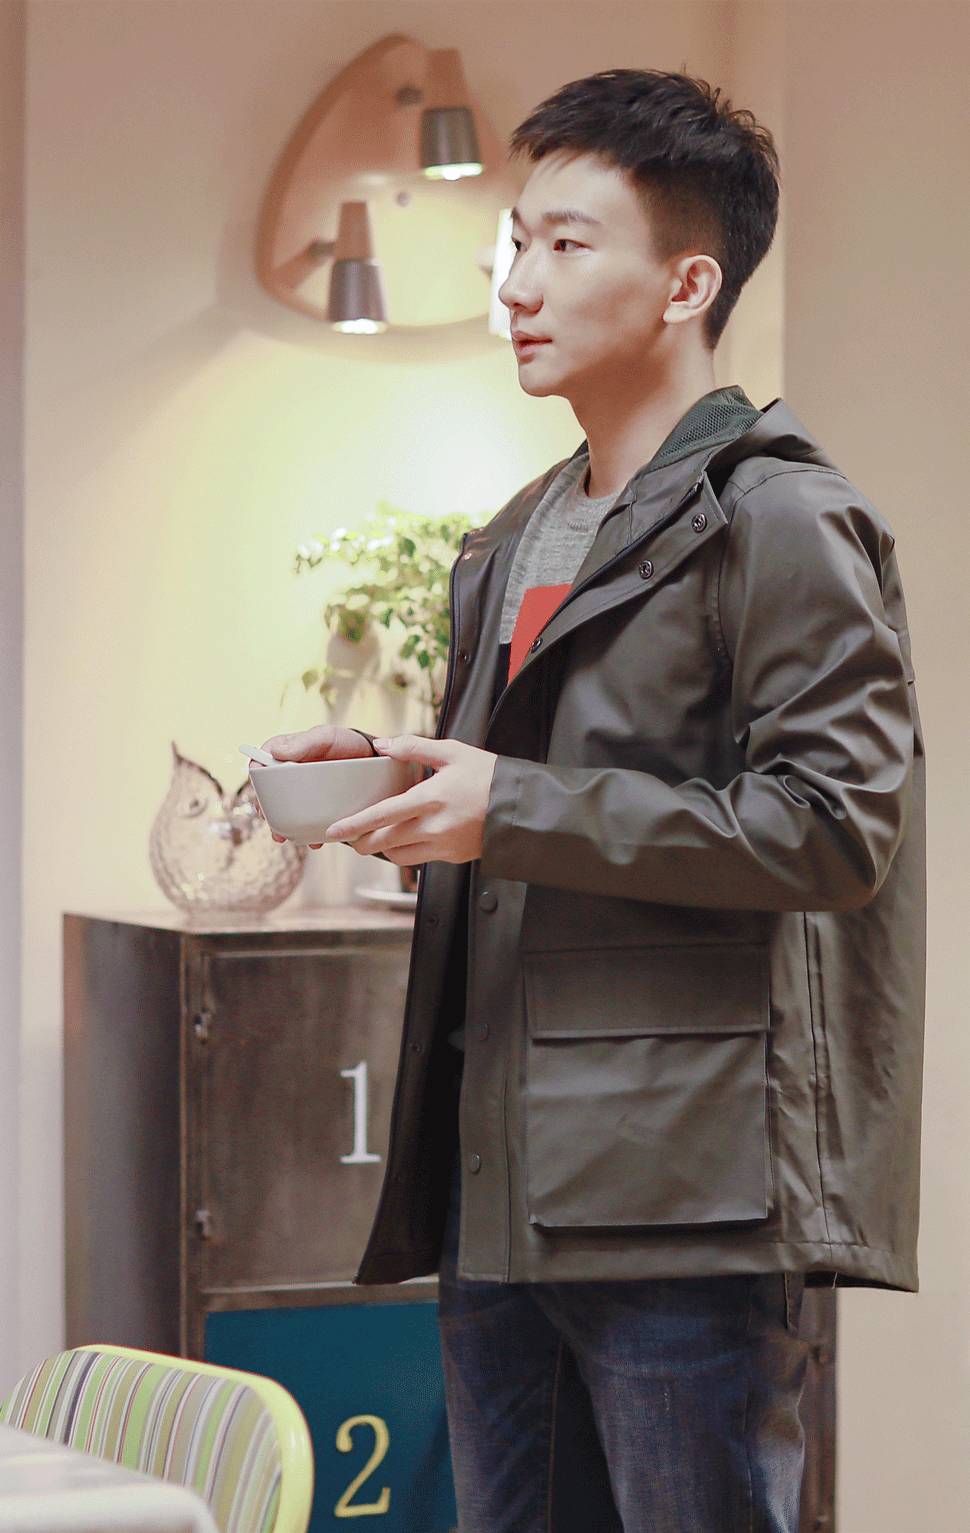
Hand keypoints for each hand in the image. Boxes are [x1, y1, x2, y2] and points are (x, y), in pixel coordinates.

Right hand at [251, 724, 376, 849]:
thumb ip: (304, 742)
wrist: (376, 761)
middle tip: (269, 822)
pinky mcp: (318, 806)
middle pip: (268, 792)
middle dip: (266, 809)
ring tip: (284, 837)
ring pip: (285, 810)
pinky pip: (306, 821)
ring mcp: (304, 791)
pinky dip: (306, 833)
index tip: (258, 792)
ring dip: (282, 826)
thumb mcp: (327, 737)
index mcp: (288, 752)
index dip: (256, 777)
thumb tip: (275, 752)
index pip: (261, 761)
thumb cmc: (348, 743)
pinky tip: (312, 841)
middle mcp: (291, 773)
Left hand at [321, 734, 498, 864]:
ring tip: (377, 837)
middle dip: (362, 842)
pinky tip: (406, 839)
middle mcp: (434, 826)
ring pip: (399, 856)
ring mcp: (443, 845)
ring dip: (383, 849)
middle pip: (384, 842)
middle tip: (350, 838)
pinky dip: (406, 852)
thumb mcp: (452, 752)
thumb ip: (413, 747)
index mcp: (431, 798)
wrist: (521, 806)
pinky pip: (419, 859)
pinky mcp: (452, 857)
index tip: (335, 830)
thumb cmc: (488, 776)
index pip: (383, 814)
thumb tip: (382, 745)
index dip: (355, 824)